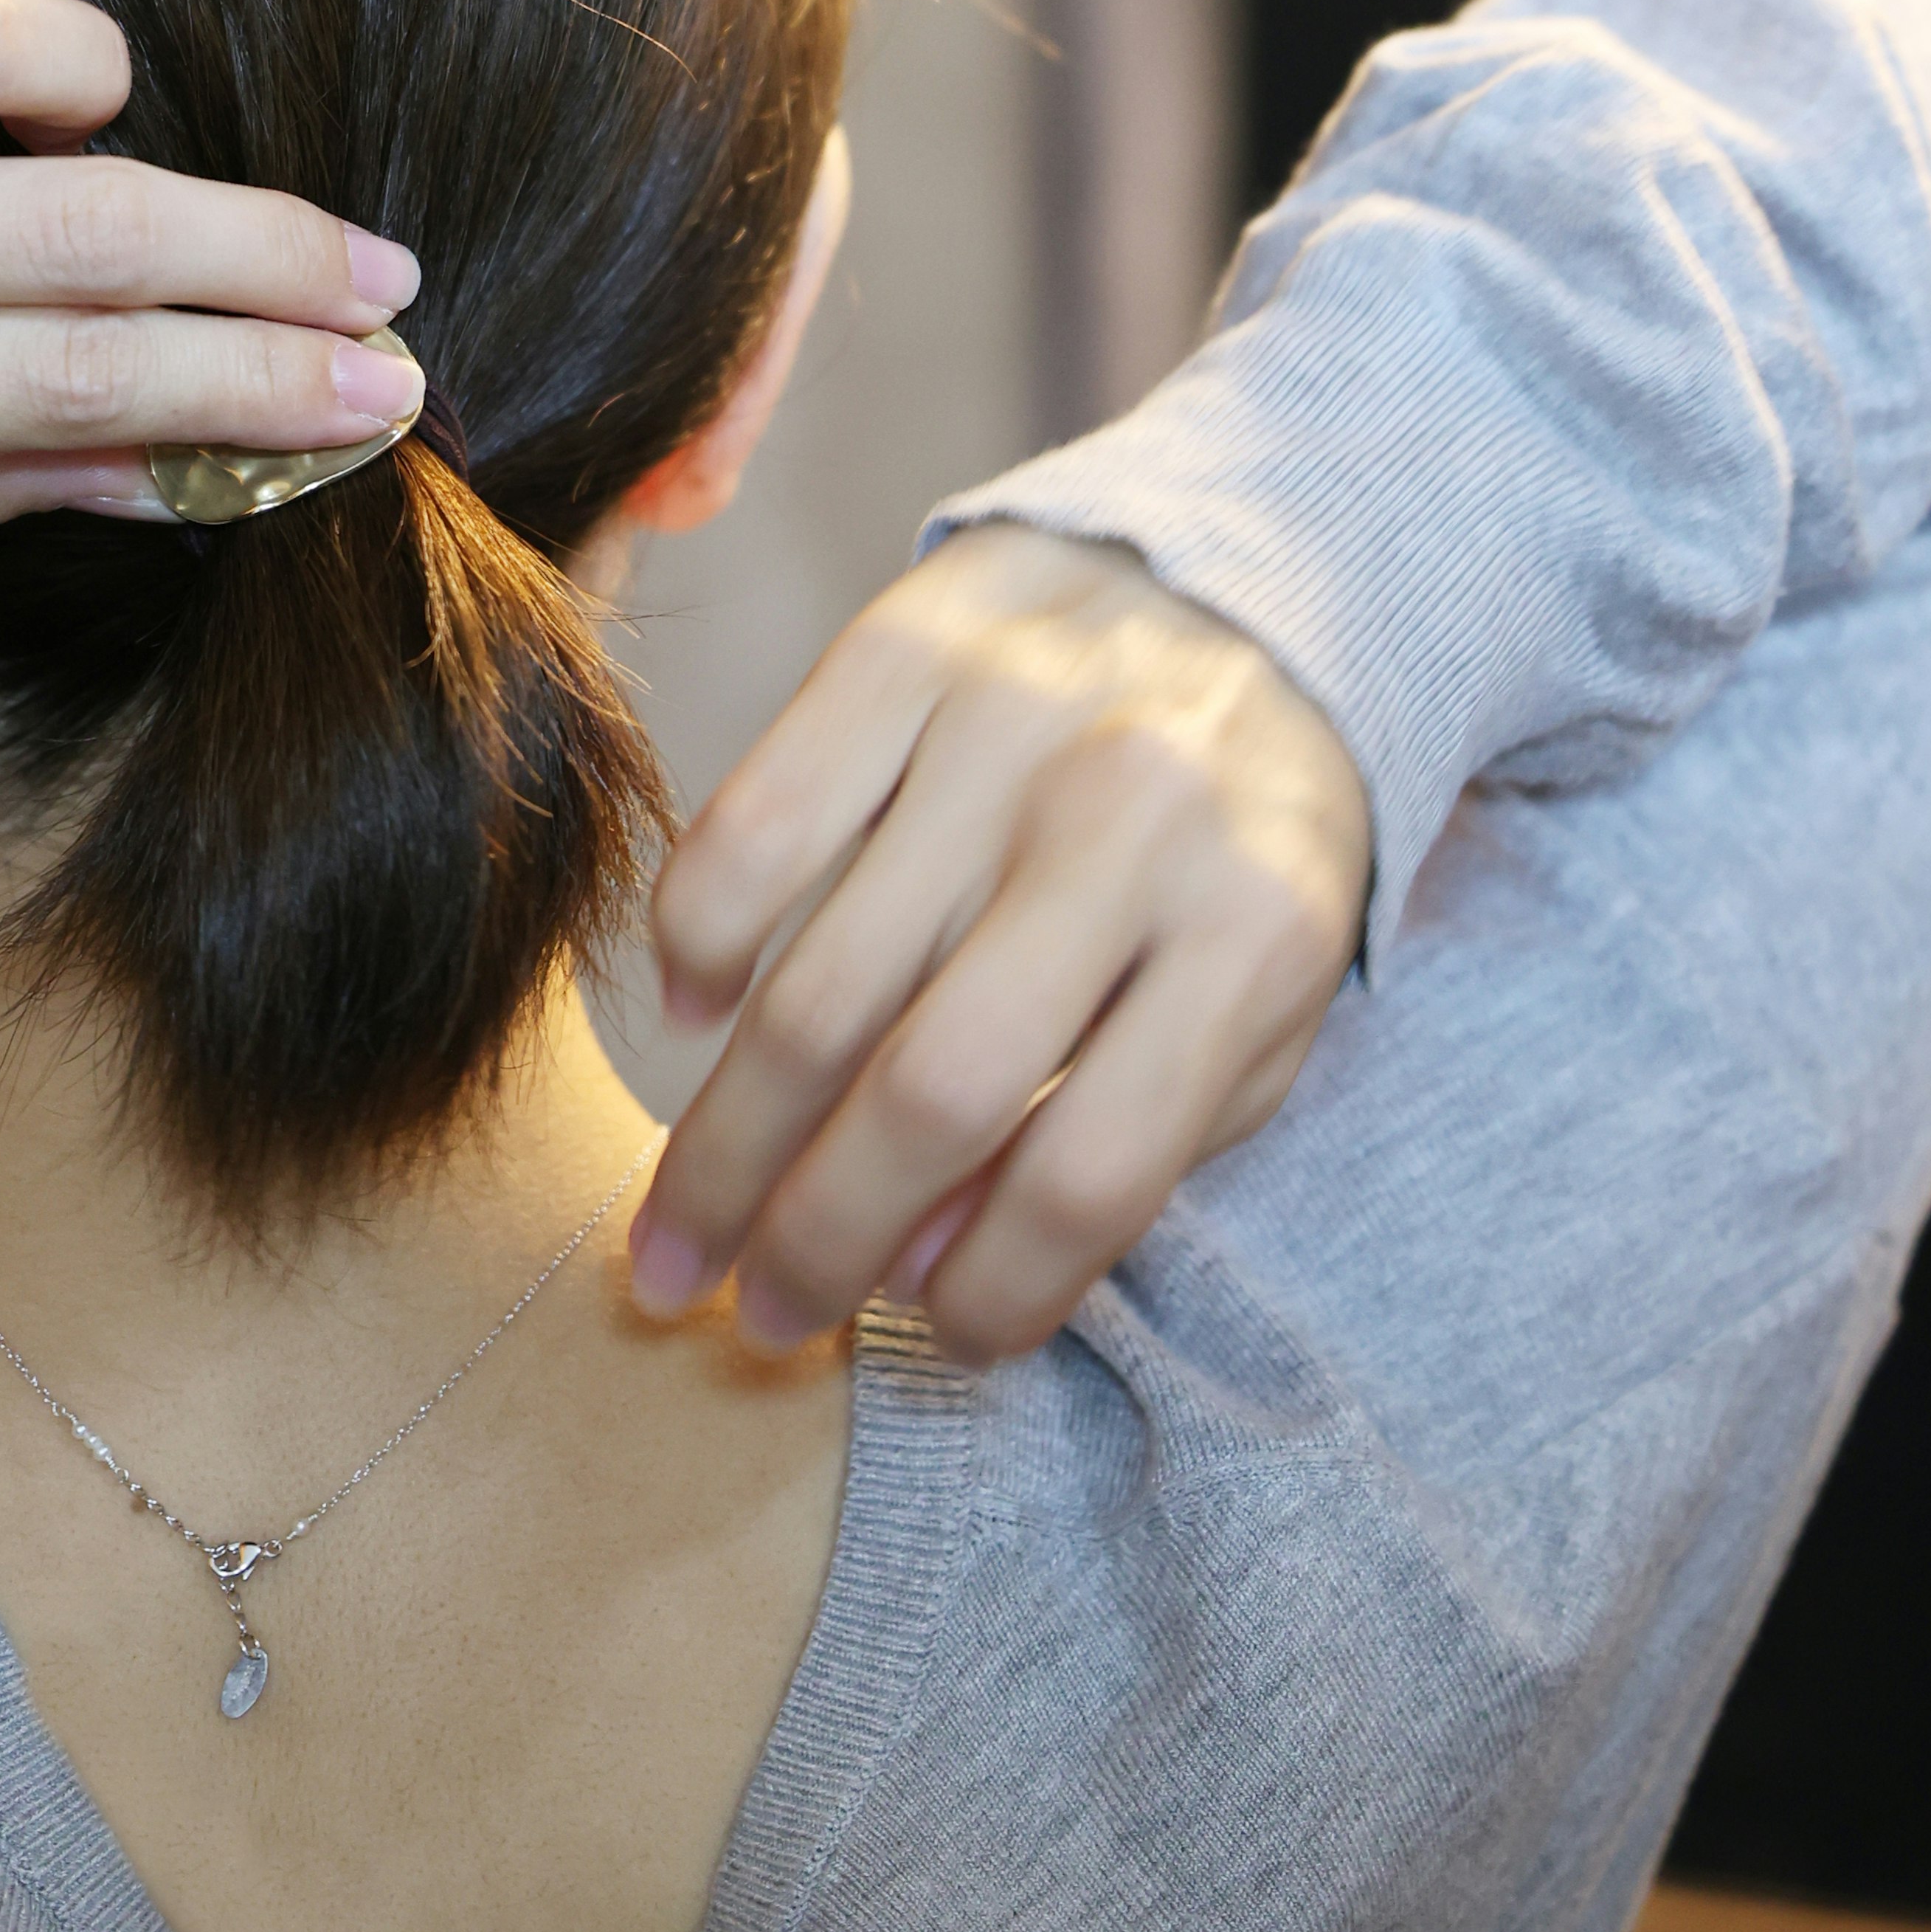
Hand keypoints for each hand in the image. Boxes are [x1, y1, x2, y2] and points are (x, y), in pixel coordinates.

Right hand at [631, 522, 1372, 1366]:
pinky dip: (701, 939)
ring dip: (724, 1142)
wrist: (1254, 593)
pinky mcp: (906, 646)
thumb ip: (1121, 1142)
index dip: (991, 1298)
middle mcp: (1135, 826)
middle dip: (814, 1241)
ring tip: (676, 1234)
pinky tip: (697, 1012)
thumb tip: (918, 1269)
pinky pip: (755, 825)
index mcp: (1253, 934)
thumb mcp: (1248, 1011)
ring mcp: (1013, 727)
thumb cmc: (1238, 846)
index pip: (1094, 1175)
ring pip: (820, 985)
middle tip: (741, 1316)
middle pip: (933, 1093)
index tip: (920, 1338)